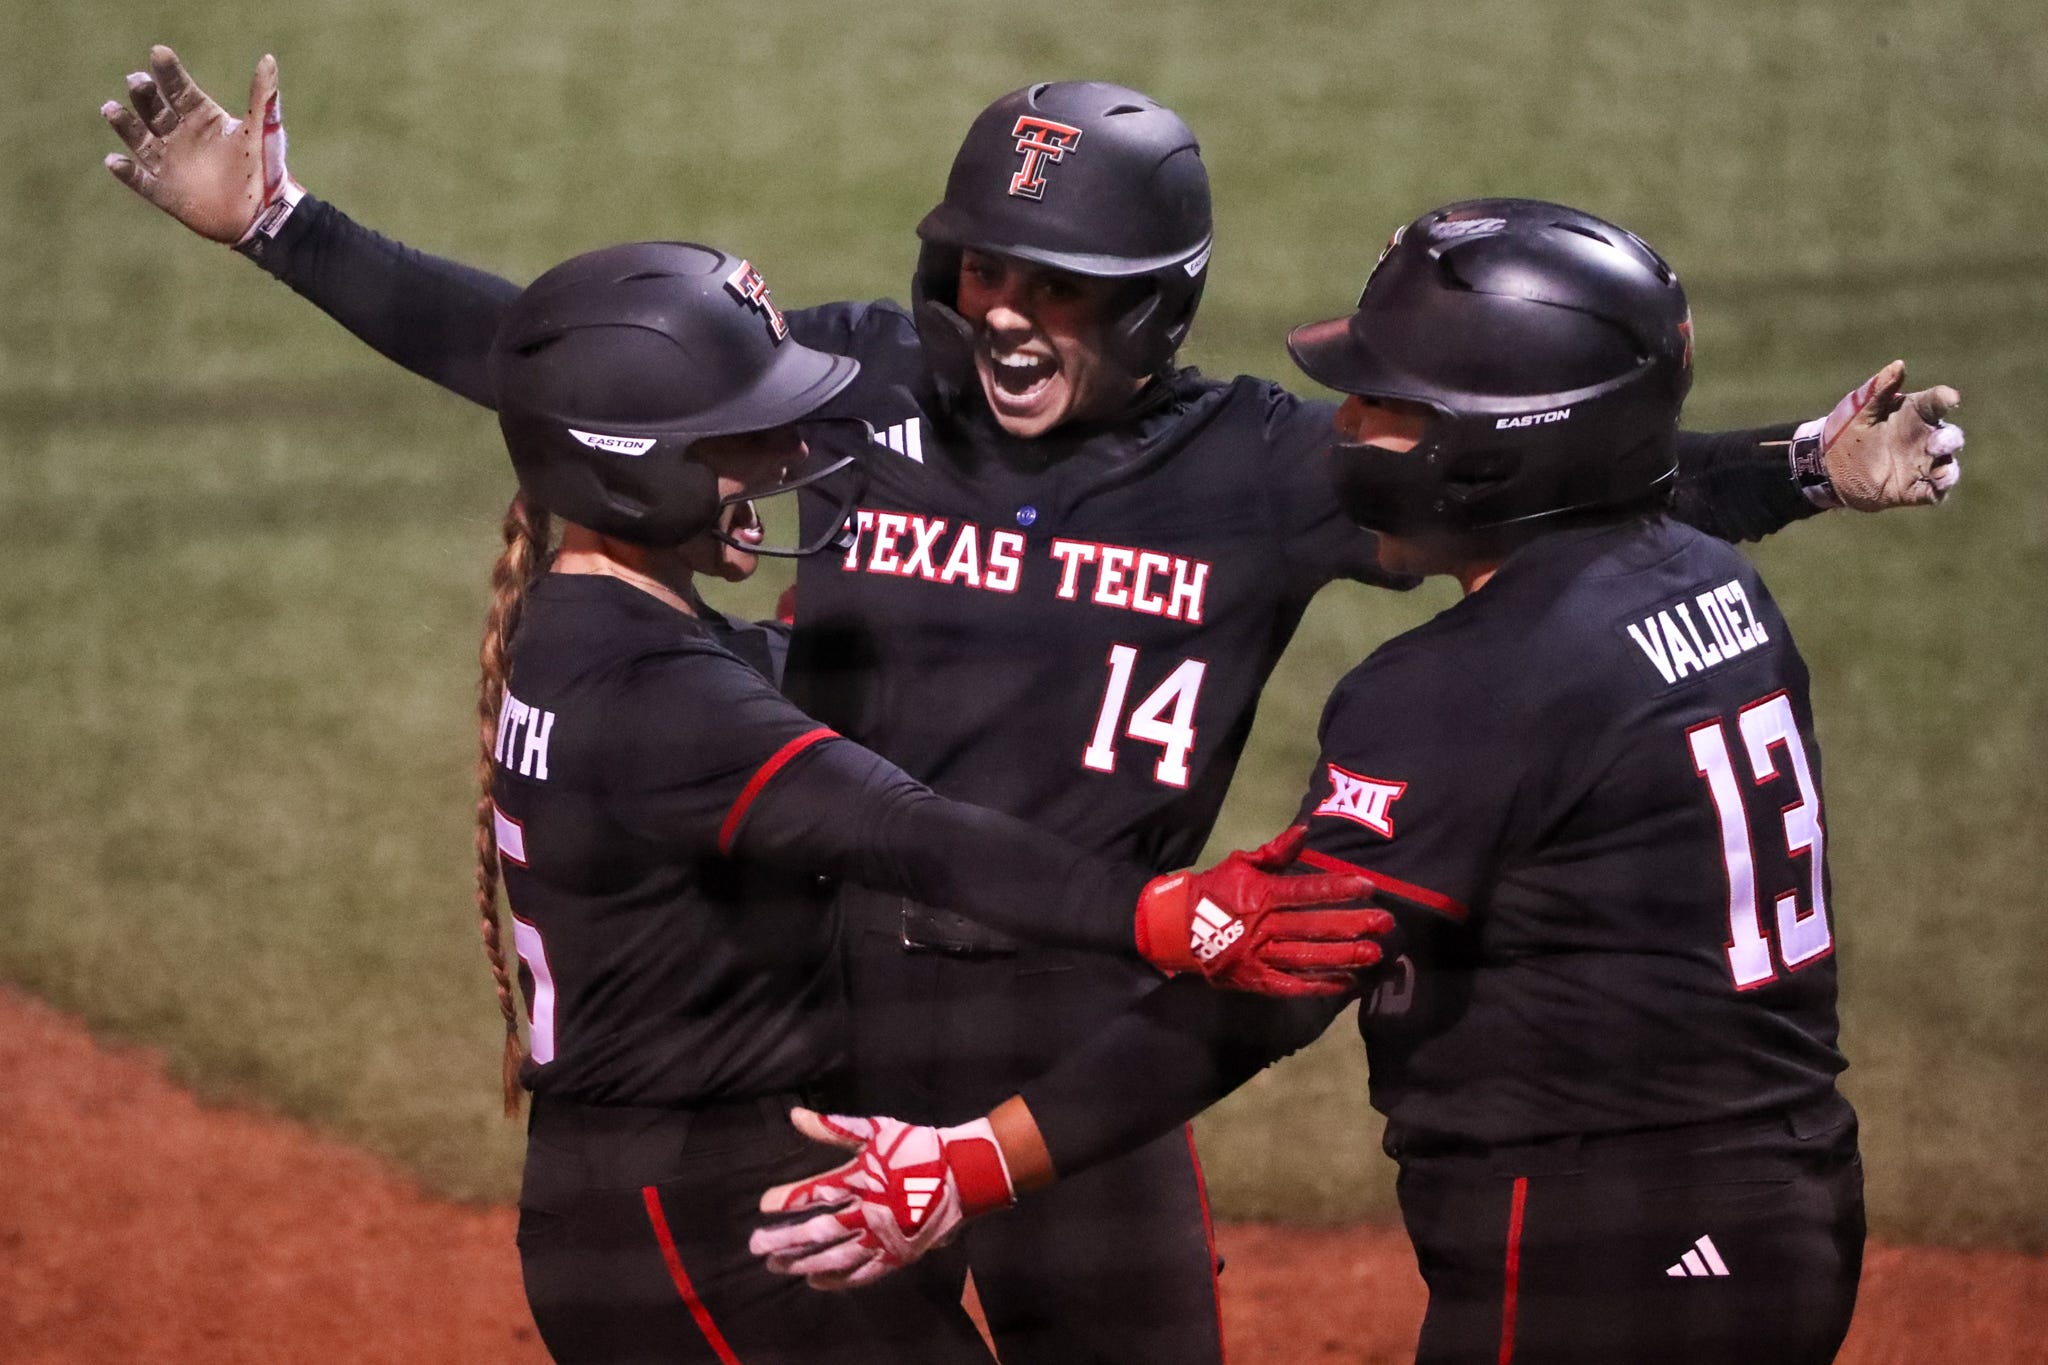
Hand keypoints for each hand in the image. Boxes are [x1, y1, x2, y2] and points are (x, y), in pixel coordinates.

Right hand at [101, 45, 302, 244]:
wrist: (264, 215)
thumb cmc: (265, 169)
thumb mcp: (262, 130)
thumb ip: (262, 96)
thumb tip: (269, 59)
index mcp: (201, 117)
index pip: (179, 89)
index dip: (168, 72)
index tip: (158, 52)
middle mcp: (180, 135)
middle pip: (154, 109)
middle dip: (143, 95)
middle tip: (137, 81)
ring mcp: (170, 162)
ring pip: (139, 139)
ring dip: (125, 124)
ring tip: (111, 108)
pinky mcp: (164, 191)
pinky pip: (140, 180)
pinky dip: (126, 172)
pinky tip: (114, 161)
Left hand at [749, 1109, 1015, 1289]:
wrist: (962, 1173)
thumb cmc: (916, 1148)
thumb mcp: (875, 1129)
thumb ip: (833, 1127)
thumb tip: (794, 1116)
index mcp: (862, 1179)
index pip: (816, 1193)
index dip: (788, 1200)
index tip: (764, 1206)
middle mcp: (869, 1212)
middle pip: (819, 1232)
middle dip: (785, 1240)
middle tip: (757, 1247)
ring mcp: (883, 1238)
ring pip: (836, 1257)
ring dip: (804, 1263)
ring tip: (777, 1267)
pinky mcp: (897, 1255)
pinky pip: (863, 1274)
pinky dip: (838, 1280)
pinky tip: (815, 1282)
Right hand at [1135, 825, 1392, 996]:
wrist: (1176, 928)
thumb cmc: (1214, 891)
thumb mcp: (1240, 863)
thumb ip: (1275, 851)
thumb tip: (1304, 830)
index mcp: (1260, 895)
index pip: (1303, 891)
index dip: (1336, 889)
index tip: (1368, 886)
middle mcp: (1262, 927)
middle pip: (1312, 926)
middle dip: (1350, 924)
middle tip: (1385, 923)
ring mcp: (1258, 957)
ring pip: (1305, 957)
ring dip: (1341, 956)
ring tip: (1373, 953)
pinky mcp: (1255, 980)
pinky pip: (1290, 985)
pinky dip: (1317, 985)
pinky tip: (1345, 982)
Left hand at [1799, 361, 1963, 510]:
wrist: (1826, 466)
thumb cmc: (1845, 430)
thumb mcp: (1859, 408)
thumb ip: (1879, 389)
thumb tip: (1899, 365)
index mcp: (1913, 414)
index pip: (1936, 403)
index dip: (1946, 399)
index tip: (1950, 399)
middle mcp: (1923, 438)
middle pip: (1949, 436)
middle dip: (1950, 439)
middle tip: (1936, 442)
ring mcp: (1920, 464)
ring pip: (1947, 465)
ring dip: (1949, 468)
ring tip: (1943, 472)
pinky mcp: (1913, 489)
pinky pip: (1934, 491)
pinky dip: (1940, 489)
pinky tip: (1938, 485)